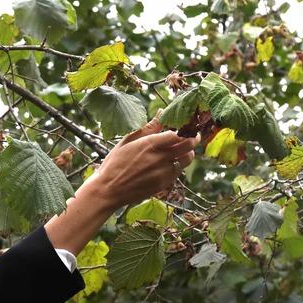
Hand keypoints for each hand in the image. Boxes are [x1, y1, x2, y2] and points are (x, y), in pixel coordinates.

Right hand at [82, 120, 198, 210]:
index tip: (187, 126)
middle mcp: (160, 158)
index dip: (186, 129)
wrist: (109, 190)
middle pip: (188, 146)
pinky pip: (178, 171)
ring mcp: (163, 173)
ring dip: (187, 152)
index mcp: (150, 144)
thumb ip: (148, 127)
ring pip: (187, 159)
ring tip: (180, 149)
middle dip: (193, 139)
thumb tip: (162, 111)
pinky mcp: (164, 184)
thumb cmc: (115, 163)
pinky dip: (177, 165)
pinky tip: (168, 162)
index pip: (178, 133)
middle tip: (192, 135)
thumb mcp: (128, 141)